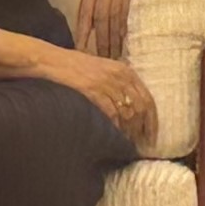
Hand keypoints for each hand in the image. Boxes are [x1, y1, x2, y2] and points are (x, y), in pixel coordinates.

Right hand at [38, 46, 154, 145]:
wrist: (52, 60)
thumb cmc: (76, 67)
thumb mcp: (104, 70)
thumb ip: (119, 84)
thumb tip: (130, 111)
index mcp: (125, 71)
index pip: (148, 99)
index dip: (152, 120)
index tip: (153, 136)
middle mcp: (120, 76)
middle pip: (141, 108)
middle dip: (143, 129)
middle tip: (141, 144)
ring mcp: (107, 83)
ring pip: (127, 113)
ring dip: (128, 131)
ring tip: (126, 143)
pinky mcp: (93, 90)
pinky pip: (110, 113)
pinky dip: (114, 127)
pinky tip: (113, 136)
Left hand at [70, 0, 177, 57]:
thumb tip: (96, 16)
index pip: (85, 10)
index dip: (82, 31)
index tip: (81, 49)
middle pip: (99, 17)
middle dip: (99, 40)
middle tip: (101, 59)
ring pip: (113, 16)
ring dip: (113, 38)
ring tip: (114, 54)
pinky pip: (128, 9)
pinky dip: (126, 26)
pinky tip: (126, 39)